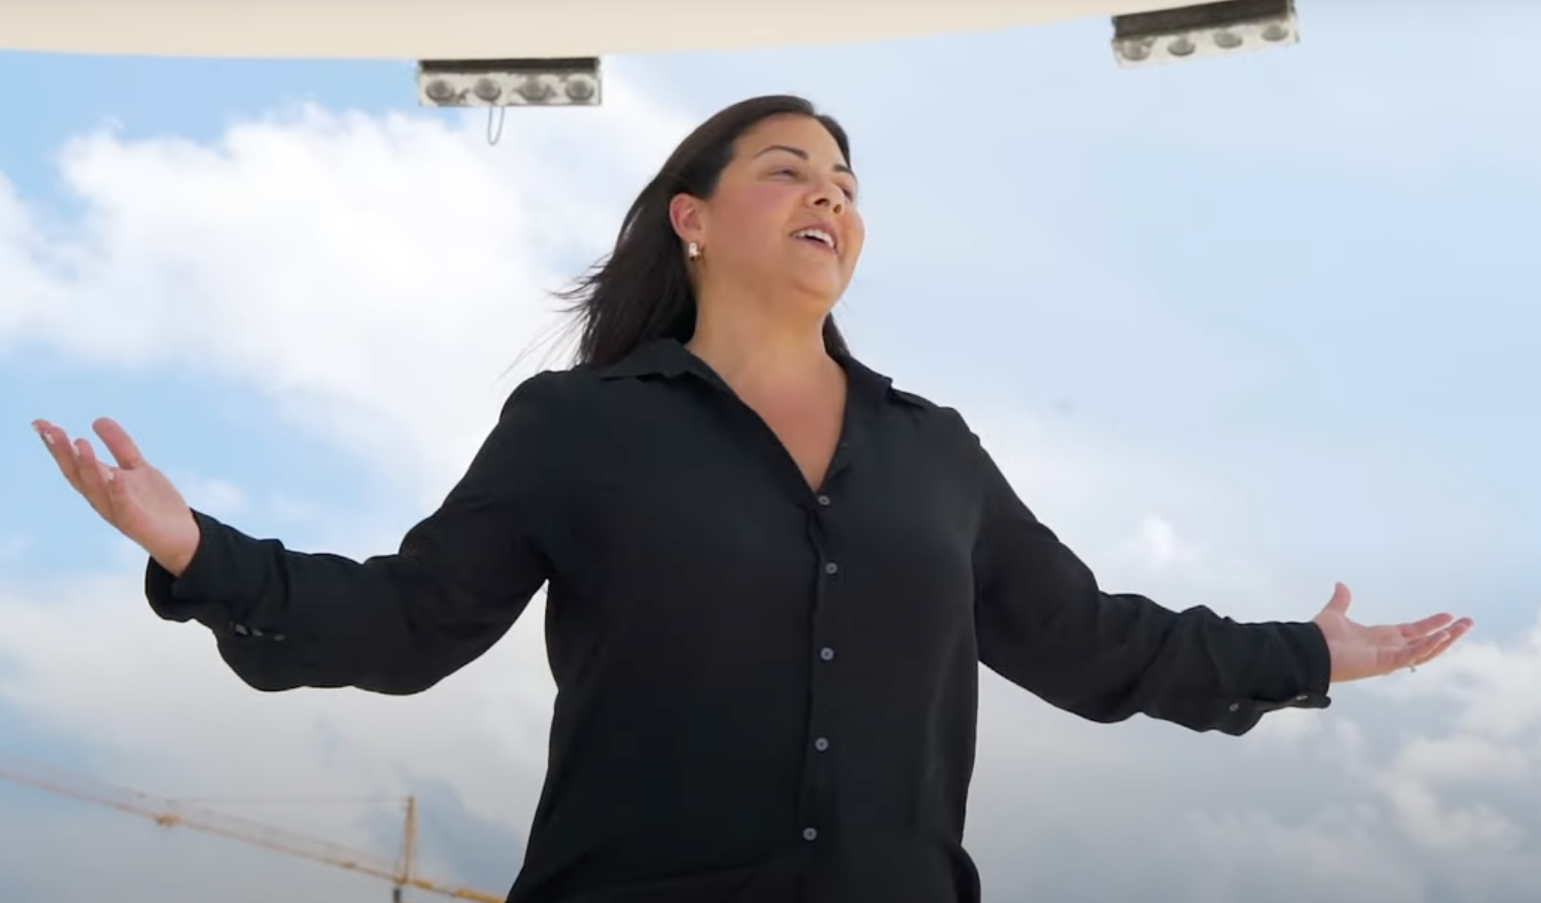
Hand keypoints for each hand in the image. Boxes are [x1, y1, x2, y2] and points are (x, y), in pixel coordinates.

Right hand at [34, 417, 201, 575]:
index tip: (40, 423)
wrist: (180, 537)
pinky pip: (125, 504)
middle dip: (62, 452)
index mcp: (100, 485)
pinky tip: (115, 475)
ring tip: (79, 442)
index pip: (73, 464)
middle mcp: (102, 498)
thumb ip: (119, 445)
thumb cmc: (154, 503)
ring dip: (87, 465)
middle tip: (50, 429)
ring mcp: (117, 510)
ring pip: (97, 487)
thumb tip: (98, 420)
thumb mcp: (136, 467)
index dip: (56, 445)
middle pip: (77, 474)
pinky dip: (118, 490)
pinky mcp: (136, 520)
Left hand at [1311, 582, 1471, 682]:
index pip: (1413, 632)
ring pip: (1425, 651)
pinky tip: (1442, 636)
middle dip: (1448, 633)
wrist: (1309, 650)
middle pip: (1426, 642)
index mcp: (1381, 638)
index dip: (1430, 624)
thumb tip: (1341, 585)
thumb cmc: (1320, 638)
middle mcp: (1388, 649)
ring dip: (1445, 640)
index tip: (1448, 616)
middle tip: (1468, 622)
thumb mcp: (1335, 613)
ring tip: (1463, 628)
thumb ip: (1341, 600)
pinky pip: (1412, 656)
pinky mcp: (1385, 664)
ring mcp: (1389, 658)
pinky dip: (1428, 647)